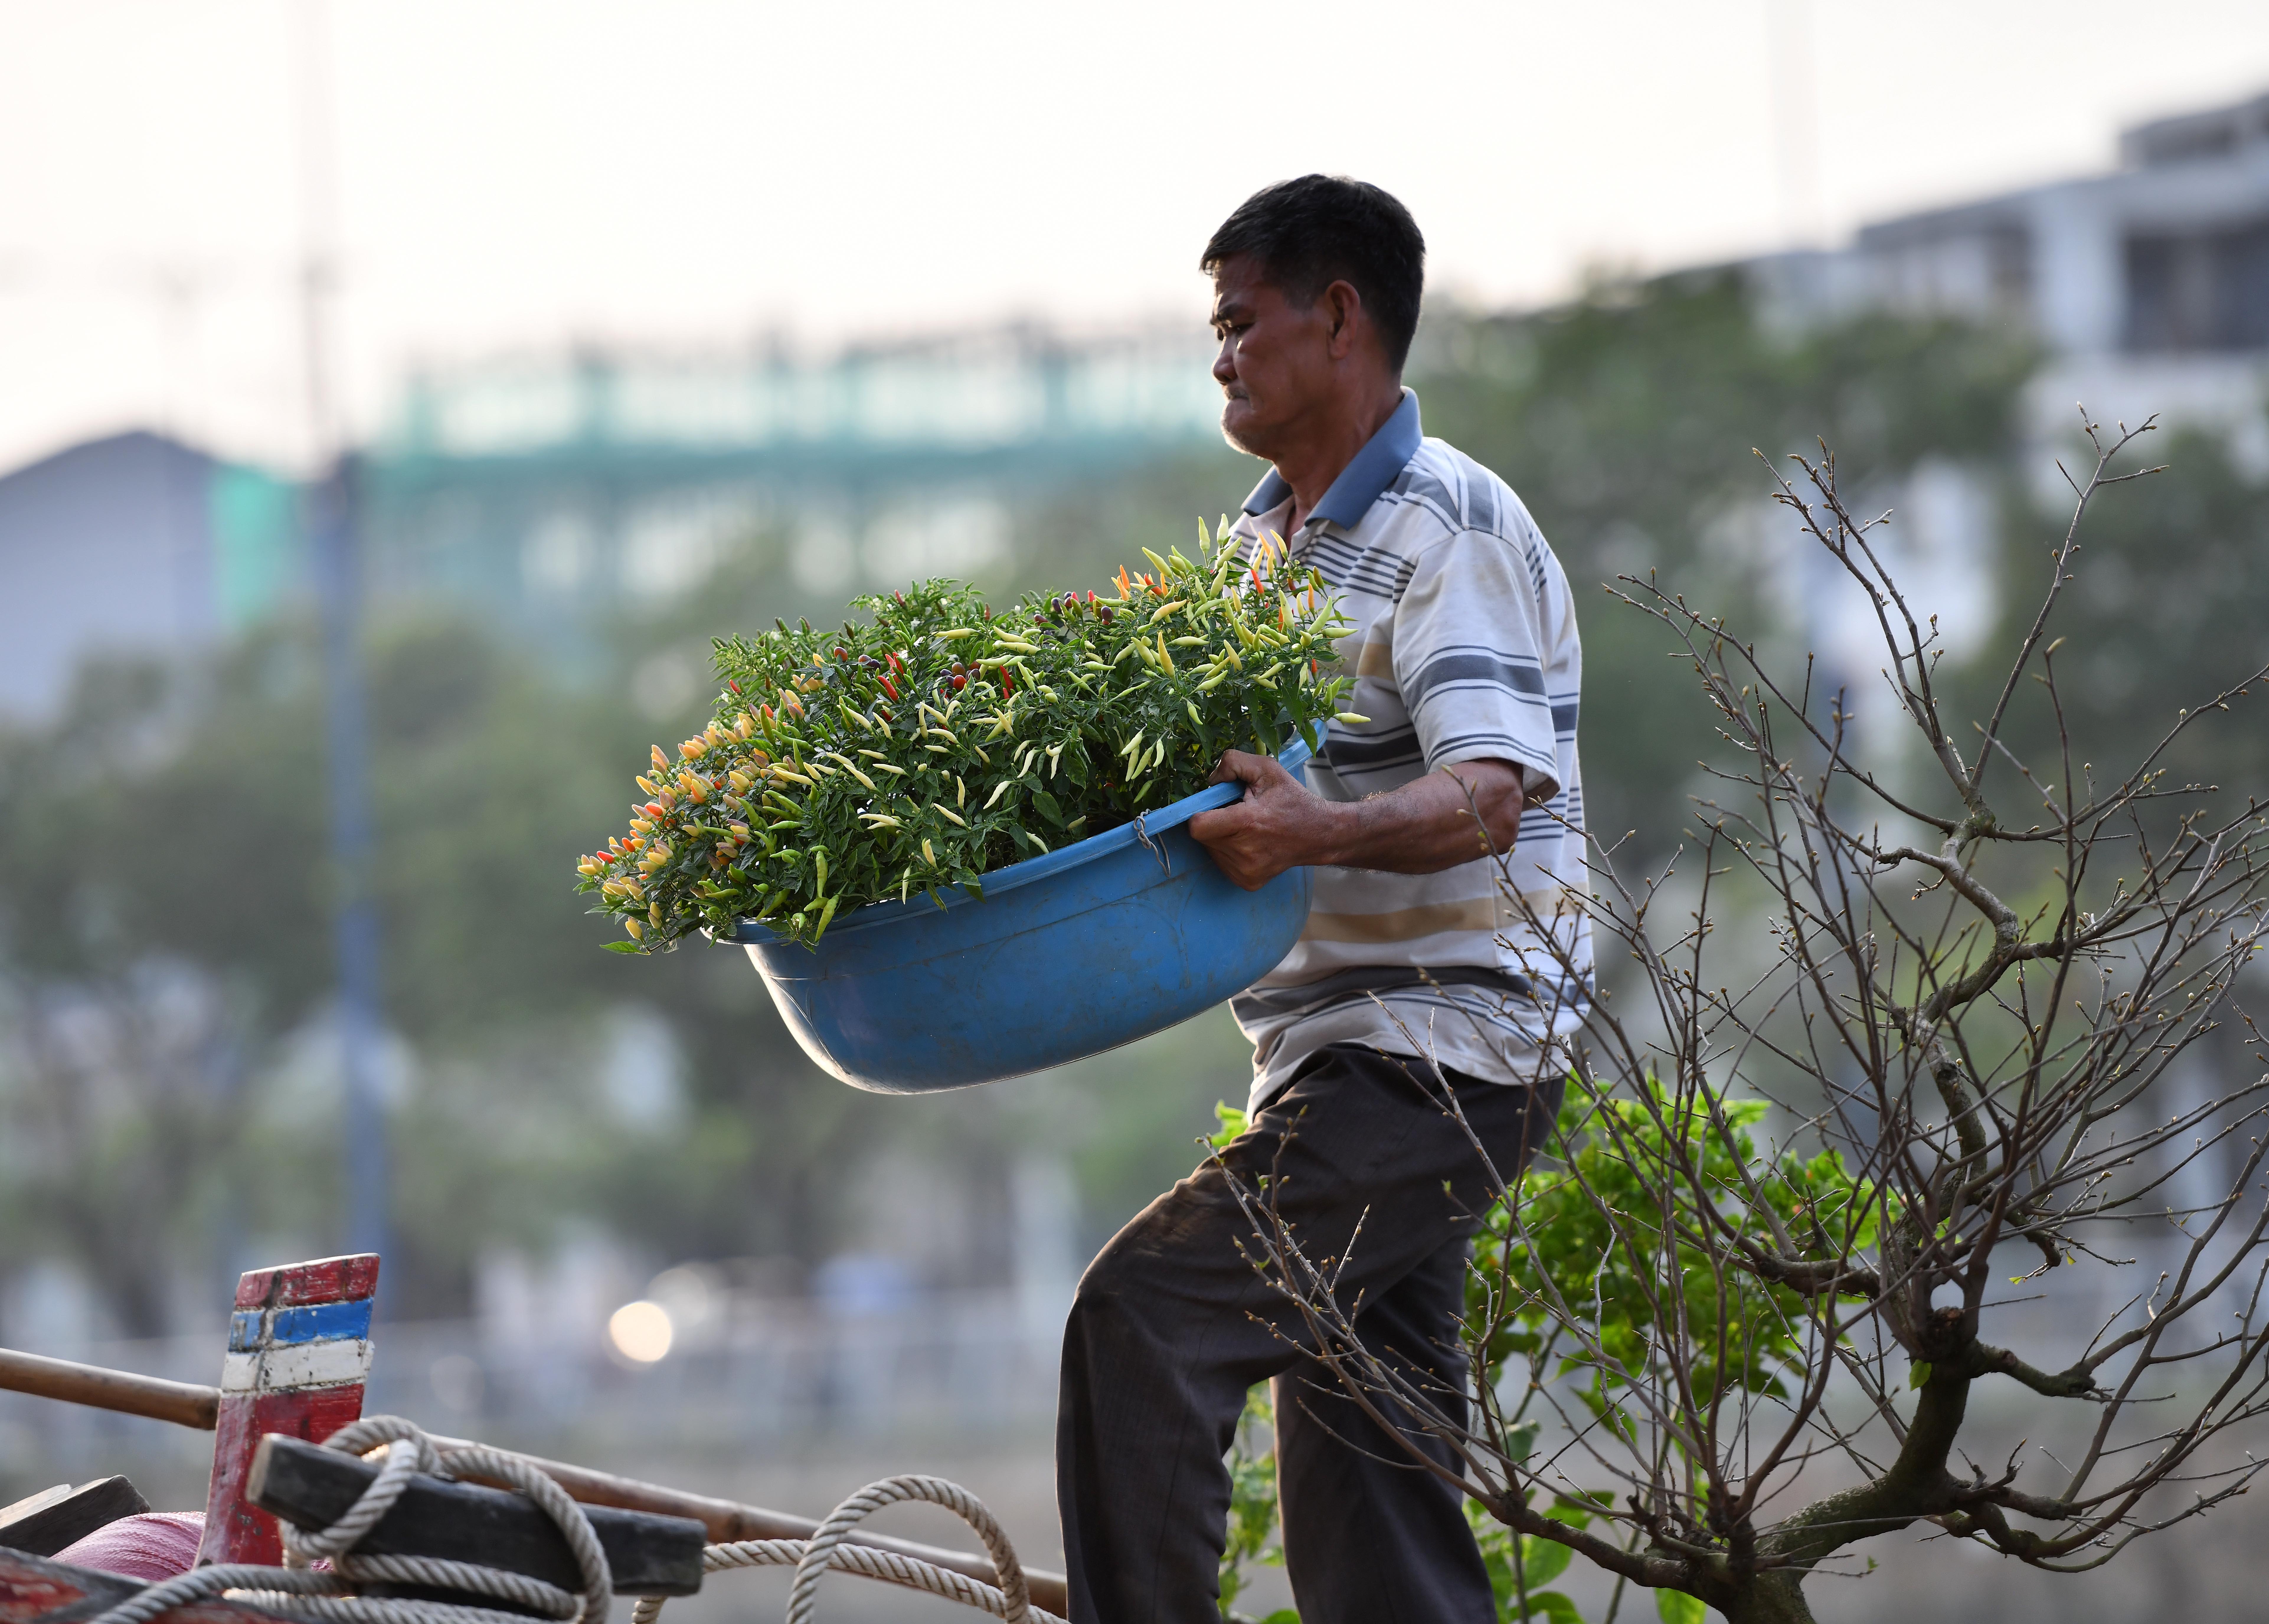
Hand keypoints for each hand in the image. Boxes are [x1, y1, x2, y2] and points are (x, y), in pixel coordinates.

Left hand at [1187, 749, 1341, 890]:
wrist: (1319, 834)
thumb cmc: (1292, 799)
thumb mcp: (1267, 768)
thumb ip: (1233, 763)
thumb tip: (1209, 781)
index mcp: (1247, 823)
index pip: (1198, 827)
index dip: (1198, 814)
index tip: (1213, 806)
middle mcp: (1245, 853)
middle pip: (1203, 837)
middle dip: (1213, 822)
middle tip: (1237, 813)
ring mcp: (1246, 871)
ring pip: (1211, 850)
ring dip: (1221, 837)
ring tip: (1247, 828)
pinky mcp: (1247, 882)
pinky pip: (1222, 863)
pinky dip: (1229, 851)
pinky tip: (1250, 843)